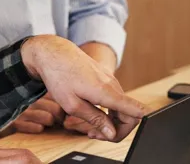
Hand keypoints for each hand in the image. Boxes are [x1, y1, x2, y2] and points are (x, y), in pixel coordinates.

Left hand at [21, 36, 144, 141]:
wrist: (53, 53)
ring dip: (110, 122)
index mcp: (106, 92)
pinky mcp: (106, 79)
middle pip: (129, 115)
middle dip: (115, 131)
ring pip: (122, 108)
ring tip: (90, 128)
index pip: (136, 112)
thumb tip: (112, 134)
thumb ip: (95, 119)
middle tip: (94, 135)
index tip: (111, 136)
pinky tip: (93, 115)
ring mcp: (110, 80)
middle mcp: (112, 85)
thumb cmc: (59, 76)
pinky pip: (115, 100)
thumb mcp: (71, 104)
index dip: (129, 129)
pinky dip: (108, 112)